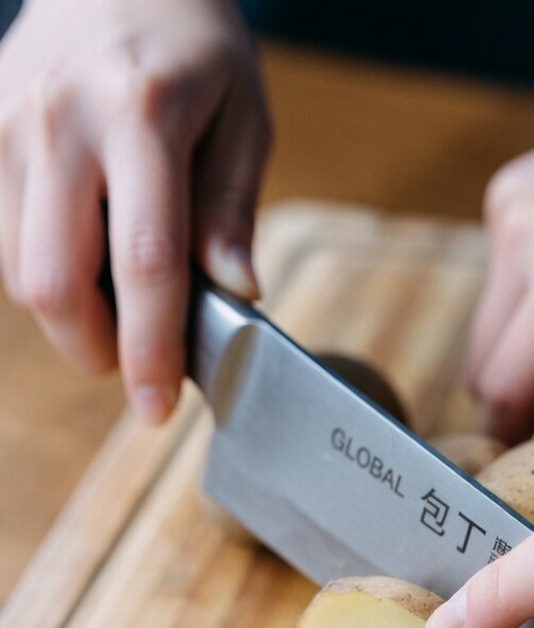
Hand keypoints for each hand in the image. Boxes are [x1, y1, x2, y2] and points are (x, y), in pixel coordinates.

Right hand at [0, 0, 270, 421]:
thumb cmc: (193, 51)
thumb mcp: (244, 119)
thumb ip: (232, 210)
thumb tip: (234, 294)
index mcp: (141, 115)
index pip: (143, 263)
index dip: (150, 349)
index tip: (158, 405)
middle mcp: (60, 120)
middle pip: (55, 284)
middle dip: (96, 350)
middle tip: (136, 364)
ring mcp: (7, 125)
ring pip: (20, 274)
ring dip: (71, 316)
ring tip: (120, 296)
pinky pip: (2, 242)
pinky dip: (46, 272)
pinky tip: (86, 249)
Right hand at [467, 143, 533, 443]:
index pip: (504, 387)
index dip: (510, 431)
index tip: (527, 453)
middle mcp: (529, 234)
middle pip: (483, 361)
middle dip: (520, 391)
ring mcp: (512, 208)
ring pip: (486, 323)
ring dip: (524, 344)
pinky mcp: (508, 193)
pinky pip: (499, 275)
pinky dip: (529, 295)